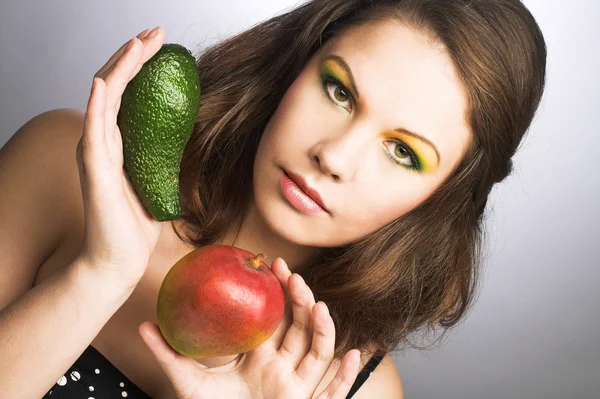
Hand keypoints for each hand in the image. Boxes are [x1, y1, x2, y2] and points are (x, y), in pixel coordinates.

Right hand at [75, 27, 166, 286]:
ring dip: (122, 68)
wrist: (119, 260)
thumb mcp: (160, 181)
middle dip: (135, 56)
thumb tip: (192, 139)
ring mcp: (96, 153)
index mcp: (120, 143)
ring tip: (140, 43)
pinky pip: (94, 131)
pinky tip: (104, 82)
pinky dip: (97, 104)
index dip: (142, 67)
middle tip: (156, 34)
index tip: (162, 46)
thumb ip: (166, 158)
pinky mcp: (95, 170)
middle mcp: (104, 141)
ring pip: (105, 100)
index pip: (129, 94)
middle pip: (117, 87)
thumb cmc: (137, 226)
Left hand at [139, 257, 360, 398]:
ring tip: (318, 306)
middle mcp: (282, 367)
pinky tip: (352, 356)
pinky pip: (332, 393)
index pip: (275, 317)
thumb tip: (143, 324)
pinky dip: (344, 377)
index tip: (273, 265)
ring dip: (323, 329)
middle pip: (300, 328)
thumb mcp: (188, 383)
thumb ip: (169, 354)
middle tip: (292, 276)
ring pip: (317, 353)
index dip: (277, 291)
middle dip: (300, 300)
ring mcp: (296, 387)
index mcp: (259, 356)